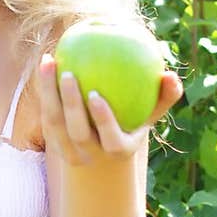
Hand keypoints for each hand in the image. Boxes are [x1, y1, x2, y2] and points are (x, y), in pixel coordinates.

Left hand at [37, 53, 183, 166]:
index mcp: (118, 150)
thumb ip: (165, 96)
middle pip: (77, 133)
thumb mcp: (152, 112)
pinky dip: (44, 91)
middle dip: (70, 105)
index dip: (102, 121)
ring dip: (49, 93)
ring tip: (50, 61)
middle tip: (68, 72)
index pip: (110, 141)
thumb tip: (171, 75)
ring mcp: (69, 151)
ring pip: (54, 124)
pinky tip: (47, 63)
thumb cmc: (135, 120)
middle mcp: (91, 155)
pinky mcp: (53, 142)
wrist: (104, 149)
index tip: (95, 94)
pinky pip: (46, 115)